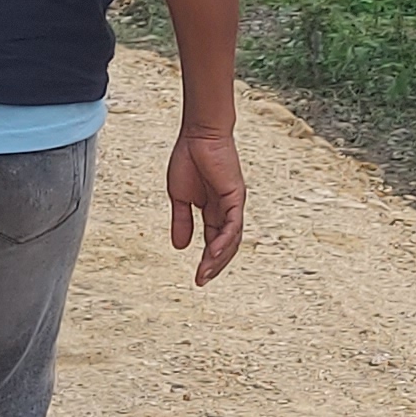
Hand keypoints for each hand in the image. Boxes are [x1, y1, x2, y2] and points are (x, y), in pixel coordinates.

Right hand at [167, 118, 244, 285]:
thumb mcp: (180, 197)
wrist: (198, 135)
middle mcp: (227, 210)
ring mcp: (233, 204)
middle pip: (225, 245)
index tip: (198, 278)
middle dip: (214, 265)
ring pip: (231, 239)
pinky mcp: (235, 197)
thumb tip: (180, 247)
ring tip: (205, 273)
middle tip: (201, 281)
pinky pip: (232, 225)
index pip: (214, 241)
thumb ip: (182, 221)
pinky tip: (212, 254)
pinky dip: (224, 241)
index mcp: (214, 210)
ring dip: (218, 258)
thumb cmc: (189, 158)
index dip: (207, 261)